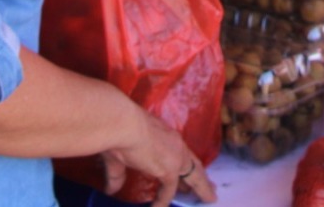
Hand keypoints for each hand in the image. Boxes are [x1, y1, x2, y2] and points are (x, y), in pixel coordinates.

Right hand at [100, 105, 215, 206]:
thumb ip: (118, 175)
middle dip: (201, 178)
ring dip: (201, 188)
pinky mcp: (169, 170)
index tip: (193, 172)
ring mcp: (174, 157)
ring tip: (210, 197)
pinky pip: (170, 191)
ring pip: (193, 175)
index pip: (181, 153)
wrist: (123, 124)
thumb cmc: (121, 130)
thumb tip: (111, 190)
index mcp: (165, 136)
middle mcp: (174, 144)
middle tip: (212, 189)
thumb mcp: (121, 154)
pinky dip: (164, 201)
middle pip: (193, 164)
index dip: (186, 165)